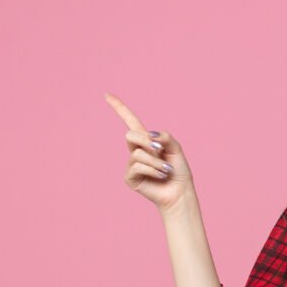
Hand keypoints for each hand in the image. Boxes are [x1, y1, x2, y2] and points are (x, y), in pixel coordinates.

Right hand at [105, 92, 194, 212]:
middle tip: (160, 150)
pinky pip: (137, 166)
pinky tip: (160, 176)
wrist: (180, 192)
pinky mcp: (130, 178)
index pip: (130, 121)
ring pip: (137, 153)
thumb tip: (150, 135)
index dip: (119, 108)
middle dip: (145, 140)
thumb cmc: (179, 171)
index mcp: (147, 141)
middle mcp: (136, 151)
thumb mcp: (176, 149)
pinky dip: (152, 170)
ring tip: (165, 170)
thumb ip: (166, 137)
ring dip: (155, 161)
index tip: (106, 94)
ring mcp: (131, 165)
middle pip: (130, 134)